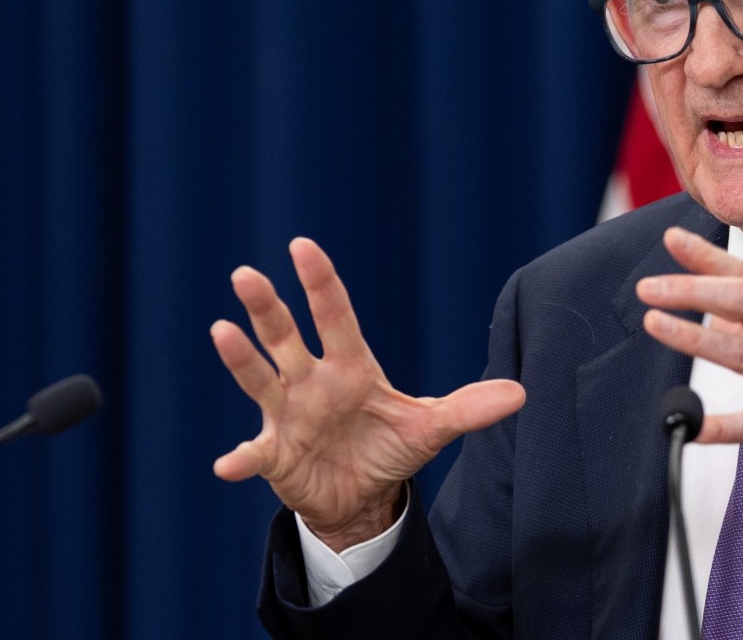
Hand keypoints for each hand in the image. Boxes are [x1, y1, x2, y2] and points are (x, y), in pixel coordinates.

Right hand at [211, 237, 525, 551]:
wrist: (363, 496)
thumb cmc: (389, 447)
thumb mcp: (431, 427)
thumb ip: (470, 408)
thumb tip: (520, 393)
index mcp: (351, 367)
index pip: (335, 316)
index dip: (321, 282)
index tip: (302, 246)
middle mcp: (313, 382)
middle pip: (286, 337)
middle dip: (267, 307)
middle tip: (246, 274)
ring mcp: (289, 416)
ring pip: (261, 380)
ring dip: (241, 359)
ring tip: (221, 332)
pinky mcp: (276, 455)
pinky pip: (255, 453)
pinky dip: (241, 458)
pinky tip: (227, 463)